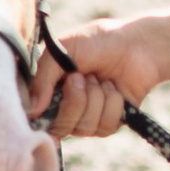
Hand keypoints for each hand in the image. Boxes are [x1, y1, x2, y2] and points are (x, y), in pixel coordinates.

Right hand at [34, 17, 166, 138]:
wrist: (136, 44)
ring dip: (96, 99)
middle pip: (61, 127)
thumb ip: (43, 78)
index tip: (58, 92)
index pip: (37, 118)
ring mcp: (88, 118)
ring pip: (84, 128)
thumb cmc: (97, 42)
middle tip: (84, 77)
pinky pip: (105, 126)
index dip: (43, 113)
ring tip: (102, 80)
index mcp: (50, 90)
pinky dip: (112, 104)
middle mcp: (65, 108)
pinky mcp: (110, 123)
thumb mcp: (63, 50)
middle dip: (76, 99)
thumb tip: (32, 109)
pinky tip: (114, 88)